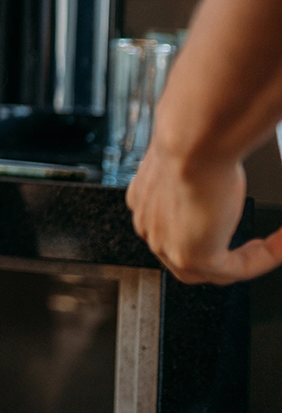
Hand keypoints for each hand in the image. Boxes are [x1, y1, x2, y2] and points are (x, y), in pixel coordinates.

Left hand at [127, 143, 281, 283]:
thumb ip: (197, 179)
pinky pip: (236, 270)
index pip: (174, 232)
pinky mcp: (193, 258)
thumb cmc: (192, 142)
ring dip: (248, 259)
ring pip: (211, 270)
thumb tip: (214, 179)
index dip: (209, 232)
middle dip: (225, 254)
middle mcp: (150, 226)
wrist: (192, 143)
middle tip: (257, 246)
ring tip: (274, 246)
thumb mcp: (192, 164)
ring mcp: (167, 246)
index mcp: (145, 203)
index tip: (234, 222)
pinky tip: (281, 243)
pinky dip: (265, 258)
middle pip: (189, 258)